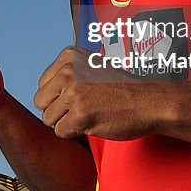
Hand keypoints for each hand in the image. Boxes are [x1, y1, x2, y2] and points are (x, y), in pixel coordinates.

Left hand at [33, 47, 165, 140]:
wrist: (150, 102)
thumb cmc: (121, 88)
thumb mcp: (90, 67)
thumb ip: (66, 74)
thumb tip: (40, 95)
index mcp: (69, 57)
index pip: (42, 84)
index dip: (58, 96)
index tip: (80, 95)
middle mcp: (68, 72)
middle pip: (41, 102)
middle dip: (58, 111)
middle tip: (82, 109)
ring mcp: (74, 93)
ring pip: (48, 119)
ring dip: (66, 123)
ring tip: (89, 115)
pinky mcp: (80, 115)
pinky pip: (60, 132)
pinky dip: (74, 133)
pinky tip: (92, 123)